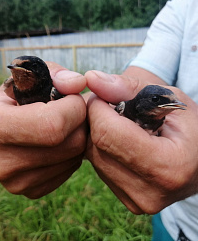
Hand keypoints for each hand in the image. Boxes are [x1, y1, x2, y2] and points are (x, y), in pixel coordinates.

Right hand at [0, 62, 86, 198]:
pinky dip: (72, 153)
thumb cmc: (15, 99)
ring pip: (74, 157)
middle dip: (80, 121)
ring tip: (64, 124)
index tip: (72, 97)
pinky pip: (69, 170)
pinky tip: (59, 142)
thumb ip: (56, 74)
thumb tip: (78, 84)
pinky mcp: (30, 190)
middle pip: (70, 144)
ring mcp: (15, 182)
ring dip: (78, 136)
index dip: (74, 106)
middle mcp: (0, 163)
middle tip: (72, 111)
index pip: (54, 124)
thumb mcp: (29, 78)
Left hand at [85, 69, 197, 213]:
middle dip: (96, 118)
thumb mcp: (168, 99)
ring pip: (92, 155)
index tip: (104, 94)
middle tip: (113, 107)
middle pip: (96, 144)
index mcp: (167, 166)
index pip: (107, 131)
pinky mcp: (126, 200)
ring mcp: (135, 200)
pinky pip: (98, 165)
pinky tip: (120, 141)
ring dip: (98, 132)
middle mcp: (148, 192)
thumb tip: (91, 78)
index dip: (98, 106)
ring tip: (122, 125)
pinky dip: (102, 147)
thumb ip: (128, 87)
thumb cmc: (189, 127)